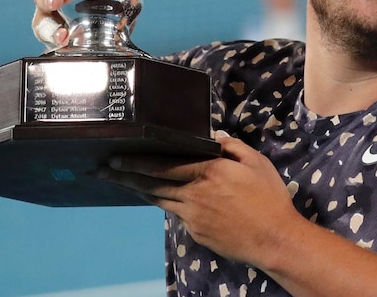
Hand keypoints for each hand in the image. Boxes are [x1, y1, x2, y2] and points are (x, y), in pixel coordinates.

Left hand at [97, 133, 299, 265]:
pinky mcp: (195, 231)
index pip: (164, 164)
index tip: (115, 157)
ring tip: (119, 182)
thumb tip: (214, 137)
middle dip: (124, 176)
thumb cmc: (268, 197)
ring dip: (137, 190)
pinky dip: (163, 203)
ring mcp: (192, 215)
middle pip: (152, 183)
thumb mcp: (256, 163)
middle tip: (102, 170)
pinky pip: (175, 212)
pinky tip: (155, 198)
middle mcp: (194, 193)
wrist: (274, 239)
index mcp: (208, 171)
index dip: (137, 161)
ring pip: (158, 199)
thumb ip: (232, 147)